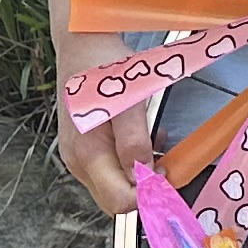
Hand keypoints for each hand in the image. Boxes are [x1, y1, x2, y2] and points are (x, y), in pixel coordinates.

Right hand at [50, 30, 153, 214]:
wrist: (80, 44)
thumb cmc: (104, 70)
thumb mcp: (128, 104)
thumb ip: (134, 144)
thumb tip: (143, 179)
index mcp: (88, 156)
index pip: (118, 202)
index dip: (147, 198)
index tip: (170, 178)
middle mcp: (78, 162)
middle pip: (115, 199)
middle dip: (145, 187)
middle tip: (168, 161)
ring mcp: (78, 156)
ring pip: (114, 183)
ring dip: (141, 171)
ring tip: (157, 142)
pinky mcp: (82, 146)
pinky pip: (110, 167)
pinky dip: (131, 159)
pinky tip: (144, 136)